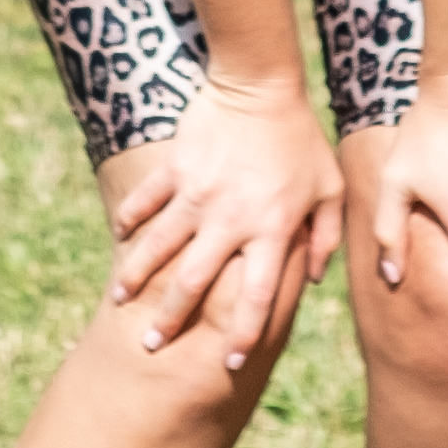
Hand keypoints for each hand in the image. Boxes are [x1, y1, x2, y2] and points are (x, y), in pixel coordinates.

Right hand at [106, 77, 339, 375]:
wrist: (260, 83)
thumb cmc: (301, 138)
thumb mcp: (328, 188)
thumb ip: (325, 237)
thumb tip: (311, 280)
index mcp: (271, 228)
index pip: (256, 296)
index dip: (243, 334)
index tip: (228, 363)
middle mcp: (229, 219)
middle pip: (193, 282)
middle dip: (171, 319)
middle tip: (151, 345)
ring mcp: (197, 194)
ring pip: (158, 247)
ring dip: (137, 277)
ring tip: (121, 301)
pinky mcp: (174, 168)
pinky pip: (146, 201)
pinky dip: (130, 220)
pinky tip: (119, 238)